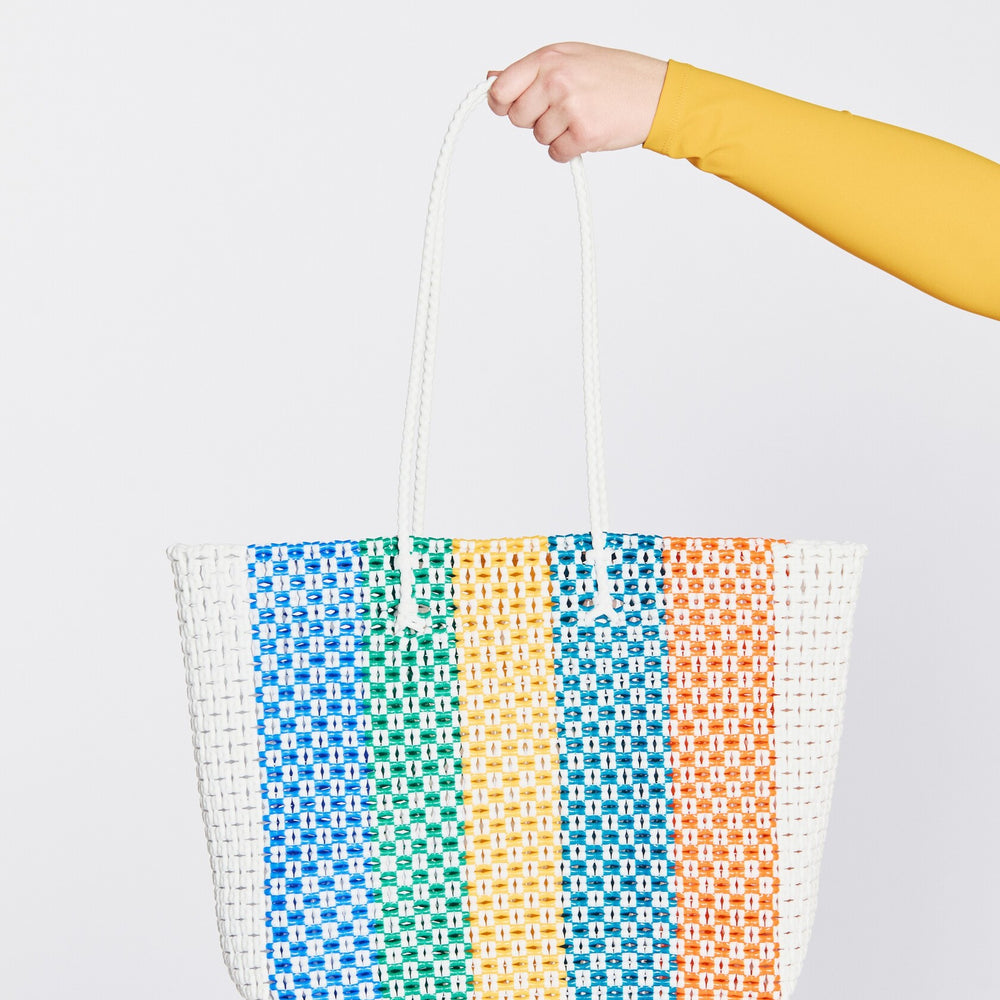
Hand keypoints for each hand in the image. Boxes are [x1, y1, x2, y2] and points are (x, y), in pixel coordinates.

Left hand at [485, 41, 667, 162]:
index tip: (511, 107)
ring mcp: (570, 107)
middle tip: (561, 110)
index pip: (500, 89)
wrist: (656, 92)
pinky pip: (556, 153)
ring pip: (538, 137)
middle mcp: (556, 80)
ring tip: (581, 117)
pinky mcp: (583, 133)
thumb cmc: (615, 75)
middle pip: (517, 118)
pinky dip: (568, 150)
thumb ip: (530, 70)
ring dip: (555, 135)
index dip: (502, 104)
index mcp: (549, 58)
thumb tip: (491, 77)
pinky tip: (586, 133)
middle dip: (534, 120)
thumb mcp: (570, 57)